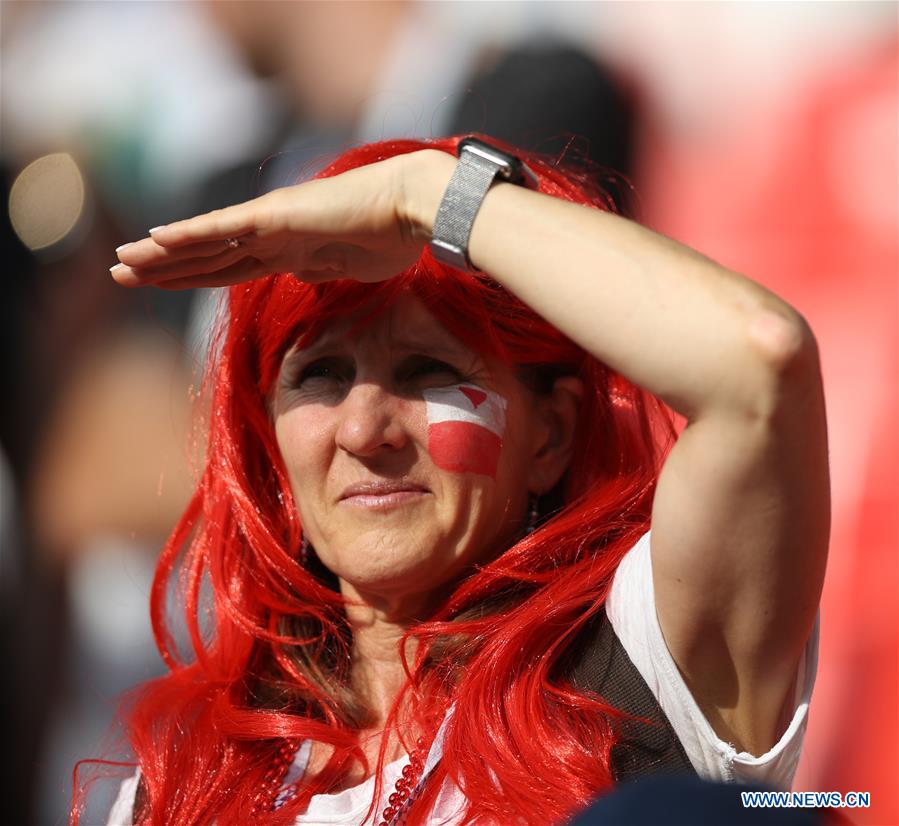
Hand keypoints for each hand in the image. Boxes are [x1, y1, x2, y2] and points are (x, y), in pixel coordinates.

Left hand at [110, 153, 430, 289]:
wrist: (411, 209)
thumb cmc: (390, 238)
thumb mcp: (346, 268)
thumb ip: (319, 270)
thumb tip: (299, 276)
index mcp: (286, 252)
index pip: (227, 268)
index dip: (191, 277)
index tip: (160, 284)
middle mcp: (270, 236)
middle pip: (206, 256)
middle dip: (163, 268)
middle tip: (120, 272)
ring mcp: (271, 224)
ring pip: (205, 241)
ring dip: (162, 254)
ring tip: (122, 261)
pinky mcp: (277, 216)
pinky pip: (225, 227)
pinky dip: (190, 234)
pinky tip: (155, 239)